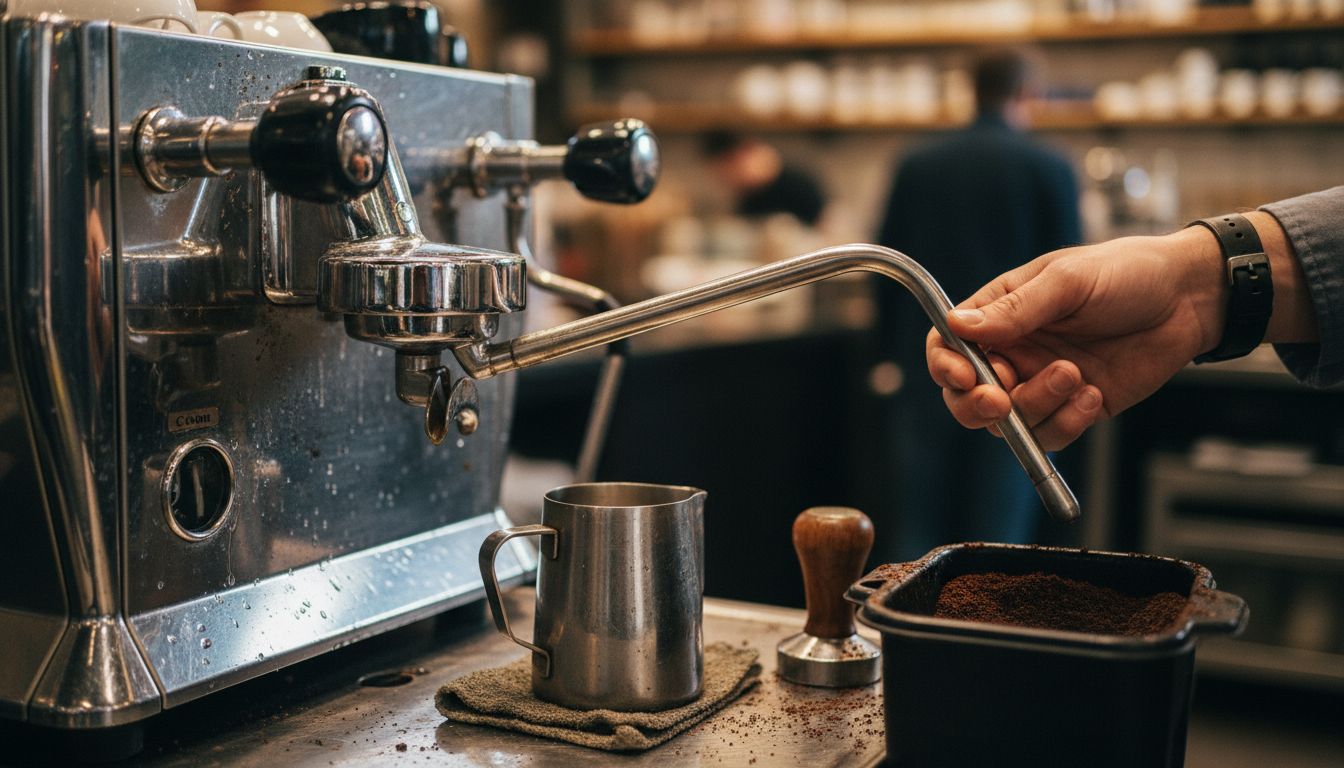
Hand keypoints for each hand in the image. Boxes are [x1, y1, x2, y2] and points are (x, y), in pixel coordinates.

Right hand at [926, 227, 1225, 449]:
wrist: (1191, 298)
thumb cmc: (1128, 272)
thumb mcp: (1069, 282)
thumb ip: (1015, 309)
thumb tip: (958, 325)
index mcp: (1000, 314)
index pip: (949, 345)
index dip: (946, 366)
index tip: (964, 377)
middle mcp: (1014, 352)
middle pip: (967, 397)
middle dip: (979, 406)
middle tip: (1001, 402)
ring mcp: (1042, 383)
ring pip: (1011, 423)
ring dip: (1037, 407)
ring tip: (1075, 375)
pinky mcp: (1074, 409)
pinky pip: (1052, 434)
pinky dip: (1068, 422)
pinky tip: (1094, 394)